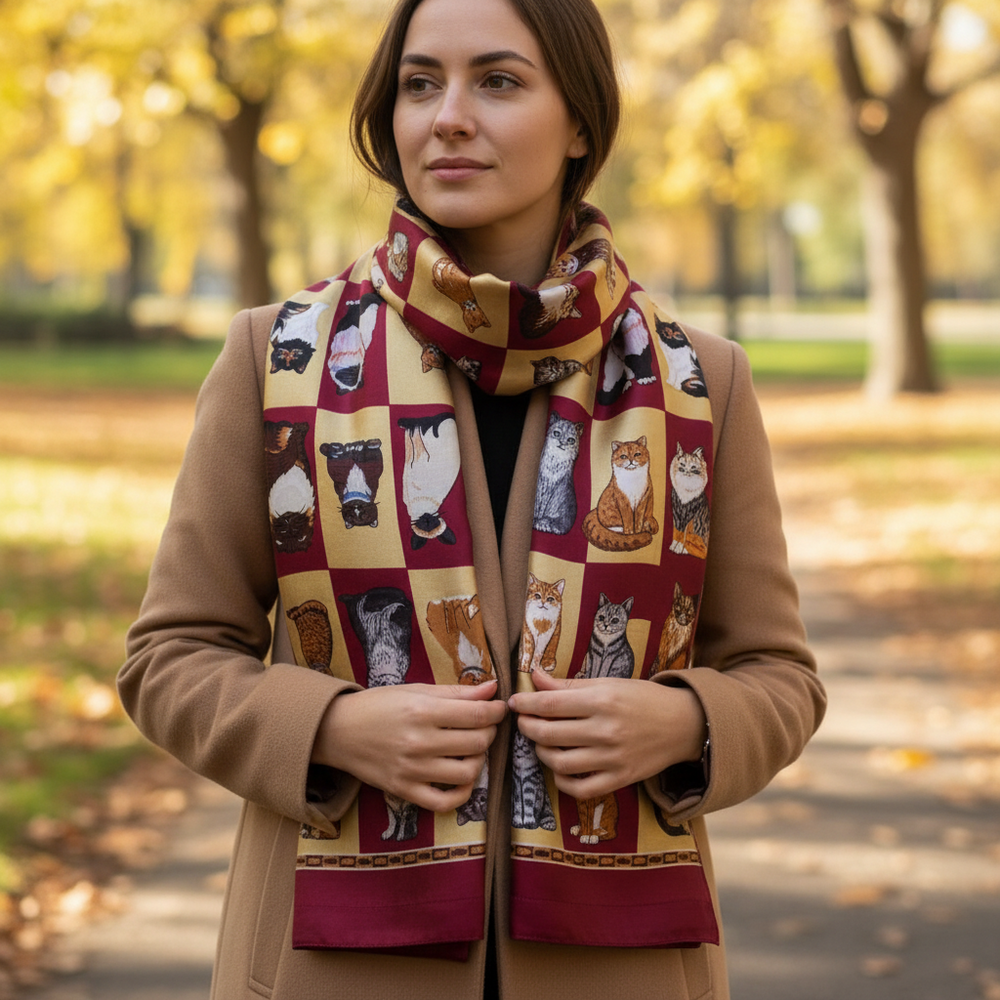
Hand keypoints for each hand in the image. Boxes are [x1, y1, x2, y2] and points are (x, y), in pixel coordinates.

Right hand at [312, 679, 505, 811]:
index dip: (496, 712)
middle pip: (477, 743)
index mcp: (422, 711)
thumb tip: (492, 688)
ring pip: (467, 772)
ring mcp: (412, 770)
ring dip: (479, 760)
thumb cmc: (379, 705)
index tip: (500, 708)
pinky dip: (463, 793)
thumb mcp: (416, 690)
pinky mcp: (405, 790)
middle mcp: (419, 742)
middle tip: (484, 726)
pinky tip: (462, 777)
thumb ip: (456, 692)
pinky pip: (445, 801)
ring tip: (471, 749)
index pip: (477, 715)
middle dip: (489, 732)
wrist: (338, 731)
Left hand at [508, 669, 705, 798]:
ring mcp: (612, 758)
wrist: (683, 724)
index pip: (550, 704)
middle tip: (523, 721)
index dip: (525, 704)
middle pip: (548, 734)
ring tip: (541, 743)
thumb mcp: (608, 683)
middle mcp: (605, 730)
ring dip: (541, 753)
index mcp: (602, 700)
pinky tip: (560, 767)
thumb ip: (568, 685)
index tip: (514, 702)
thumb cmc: (642, 698)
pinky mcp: (620, 779)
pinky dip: (562, 780)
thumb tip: (534, 677)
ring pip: (559, 763)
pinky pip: (580, 788)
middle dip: (527, 727)